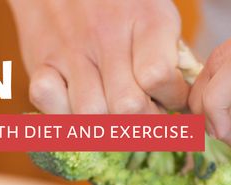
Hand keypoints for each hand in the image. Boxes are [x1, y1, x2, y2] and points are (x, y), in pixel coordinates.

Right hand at [7, 0, 189, 112]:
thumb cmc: (120, 6)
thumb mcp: (155, 18)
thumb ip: (173, 59)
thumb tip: (189, 108)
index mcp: (146, 21)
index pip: (159, 78)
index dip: (171, 100)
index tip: (170, 99)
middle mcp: (106, 36)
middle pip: (128, 107)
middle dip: (143, 123)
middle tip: (144, 115)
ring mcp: (71, 51)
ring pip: (91, 114)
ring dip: (106, 126)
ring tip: (114, 115)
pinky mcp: (40, 63)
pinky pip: (48, 102)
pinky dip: (63, 114)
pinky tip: (78, 106)